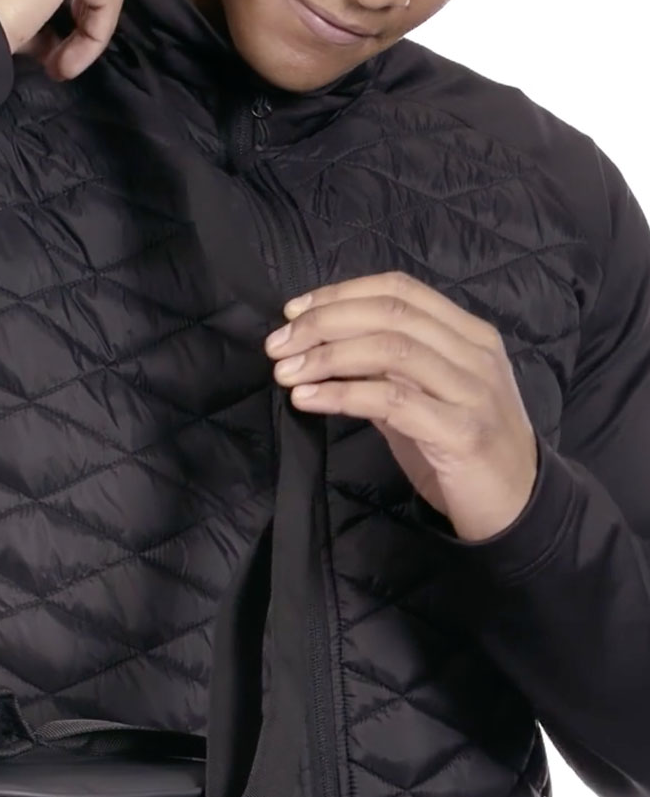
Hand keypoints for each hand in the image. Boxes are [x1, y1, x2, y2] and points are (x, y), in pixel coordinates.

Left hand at [263, 271, 538, 541]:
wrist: (518, 505)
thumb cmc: (462, 447)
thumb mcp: (423, 397)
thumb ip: (383, 370)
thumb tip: (320, 349)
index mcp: (468, 334)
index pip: (400, 291)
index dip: (342, 293)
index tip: (293, 309)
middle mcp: (475, 353)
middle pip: (390, 315)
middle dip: (324, 322)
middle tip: (278, 344)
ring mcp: (472, 391)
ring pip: (391, 350)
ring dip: (328, 357)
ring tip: (286, 372)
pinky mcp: (461, 432)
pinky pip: (393, 401)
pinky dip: (343, 395)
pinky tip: (308, 400)